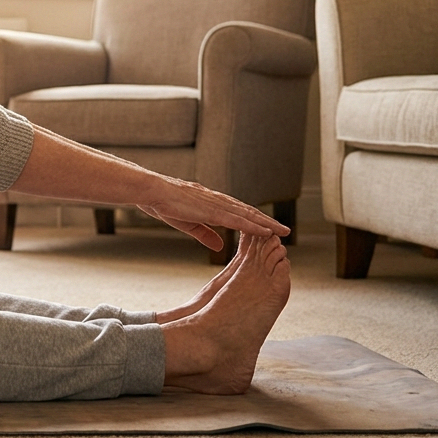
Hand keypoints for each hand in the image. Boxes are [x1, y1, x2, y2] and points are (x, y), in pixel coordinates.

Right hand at [135, 178, 289, 250]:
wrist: (152, 191)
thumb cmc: (165, 203)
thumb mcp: (188, 224)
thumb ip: (206, 235)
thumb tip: (220, 246)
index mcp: (212, 203)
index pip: (240, 213)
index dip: (255, 220)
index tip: (269, 228)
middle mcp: (219, 201)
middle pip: (249, 212)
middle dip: (268, 222)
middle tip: (285, 230)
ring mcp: (217, 204)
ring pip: (248, 215)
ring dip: (267, 223)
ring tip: (282, 231)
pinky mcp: (213, 210)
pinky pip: (238, 220)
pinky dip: (254, 226)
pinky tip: (266, 231)